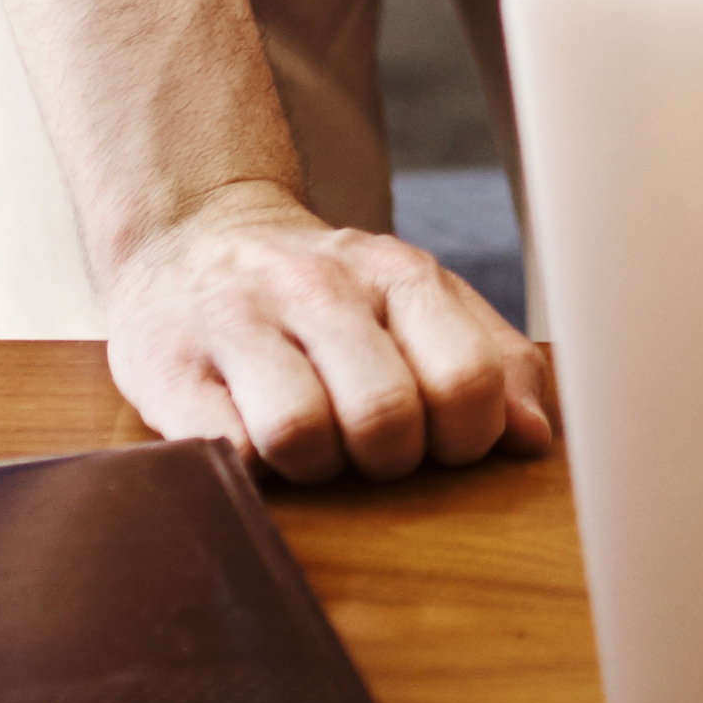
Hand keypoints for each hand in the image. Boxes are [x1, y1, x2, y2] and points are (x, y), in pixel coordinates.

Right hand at [96, 181, 558, 482]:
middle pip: (386, 418)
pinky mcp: (169, 369)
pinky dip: (251, 468)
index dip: (465, 439)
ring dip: (314, 467)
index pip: (466, 381)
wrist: (190, 235)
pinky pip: (227, 450)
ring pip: (300, 435)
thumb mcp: (416, 302)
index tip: (438, 440)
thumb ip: (491, 360)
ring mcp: (237, 323)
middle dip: (387, 459)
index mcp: (396, 274)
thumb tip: (534, 439)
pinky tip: (253, 440)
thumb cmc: (322, 294)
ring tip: (307, 443)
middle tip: (365, 445)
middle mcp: (317, 288)